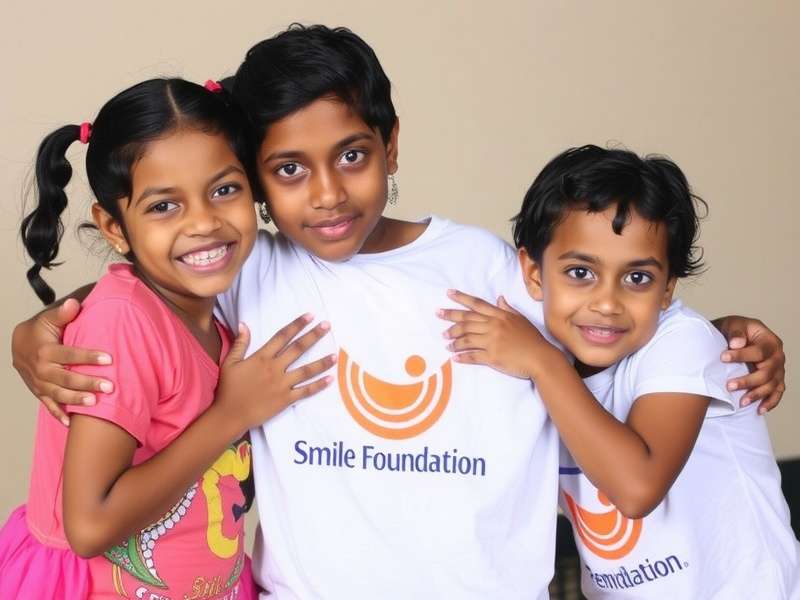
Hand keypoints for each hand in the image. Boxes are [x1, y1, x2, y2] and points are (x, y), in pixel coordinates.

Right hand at [12, 299, 112, 425]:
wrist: (17, 345)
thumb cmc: (39, 330)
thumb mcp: (49, 318)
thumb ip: (62, 313)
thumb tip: (74, 305)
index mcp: (45, 350)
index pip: (70, 354)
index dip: (88, 357)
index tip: (109, 359)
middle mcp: (41, 369)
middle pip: (65, 378)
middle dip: (87, 382)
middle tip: (109, 386)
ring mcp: (39, 383)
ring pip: (58, 394)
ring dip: (76, 400)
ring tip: (94, 403)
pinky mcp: (39, 392)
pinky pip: (48, 405)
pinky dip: (58, 414)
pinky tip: (71, 423)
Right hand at [216, 314, 335, 432]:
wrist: (230, 415)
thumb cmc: (228, 389)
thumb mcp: (230, 362)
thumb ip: (240, 343)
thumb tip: (244, 324)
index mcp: (262, 357)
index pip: (283, 336)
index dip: (297, 325)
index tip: (310, 316)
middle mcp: (275, 368)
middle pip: (298, 349)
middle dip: (314, 336)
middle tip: (327, 326)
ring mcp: (282, 384)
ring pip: (306, 370)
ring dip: (322, 362)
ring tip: (336, 355)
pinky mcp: (286, 399)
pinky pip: (305, 391)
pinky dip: (318, 385)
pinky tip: (330, 379)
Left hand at [437, 289, 557, 378]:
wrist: (541, 358)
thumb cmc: (532, 339)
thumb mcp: (521, 319)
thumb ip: (507, 309)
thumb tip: (499, 299)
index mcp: (500, 316)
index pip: (477, 304)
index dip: (461, 298)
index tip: (448, 294)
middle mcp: (493, 326)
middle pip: (466, 320)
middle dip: (450, 317)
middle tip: (438, 315)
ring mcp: (491, 342)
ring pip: (466, 338)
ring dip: (454, 340)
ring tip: (446, 341)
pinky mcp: (491, 357)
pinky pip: (472, 356)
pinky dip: (462, 356)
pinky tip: (454, 357)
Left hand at [714, 315, 785, 413]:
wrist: (736, 336)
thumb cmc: (736, 330)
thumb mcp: (733, 324)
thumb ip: (736, 333)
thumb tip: (736, 344)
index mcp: (770, 341)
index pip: (759, 352)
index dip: (741, 356)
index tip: (723, 358)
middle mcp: (778, 356)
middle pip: (767, 372)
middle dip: (748, 381)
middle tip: (729, 386)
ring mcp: (778, 370)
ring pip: (771, 385)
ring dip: (757, 394)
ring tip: (741, 402)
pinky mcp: (775, 380)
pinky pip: (777, 393)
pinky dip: (770, 402)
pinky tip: (759, 410)